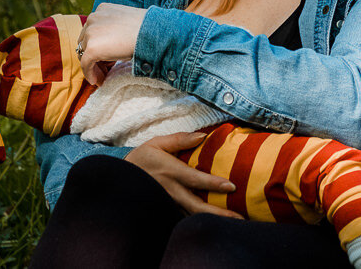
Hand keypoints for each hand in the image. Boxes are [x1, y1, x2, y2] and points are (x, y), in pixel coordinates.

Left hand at [78, 3, 147, 85]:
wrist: (151, 33)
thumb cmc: (146, 29)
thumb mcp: (127, 24)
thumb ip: (115, 29)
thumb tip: (111, 45)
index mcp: (102, 10)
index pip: (92, 30)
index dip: (99, 45)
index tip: (107, 57)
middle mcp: (93, 18)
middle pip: (85, 41)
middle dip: (94, 55)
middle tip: (106, 68)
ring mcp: (90, 33)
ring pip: (84, 53)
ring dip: (93, 65)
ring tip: (104, 76)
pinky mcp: (91, 48)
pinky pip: (85, 64)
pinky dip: (90, 74)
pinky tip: (97, 81)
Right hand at [125, 132, 243, 218]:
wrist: (120, 178)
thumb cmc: (142, 158)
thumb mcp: (157, 143)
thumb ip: (180, 139)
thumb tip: (203, 136)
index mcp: (170, 171)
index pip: (195, 179)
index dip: (213, 184)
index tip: (231, 187)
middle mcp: (171, 190)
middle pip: (197, 206)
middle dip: (219, 213)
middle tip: (240, 218)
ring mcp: (169, 204)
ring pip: (193, 215)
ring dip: (213, 220)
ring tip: (234, 224)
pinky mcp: (167, 210)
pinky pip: (186, 218)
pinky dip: (202, 221)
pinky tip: (216, 224)